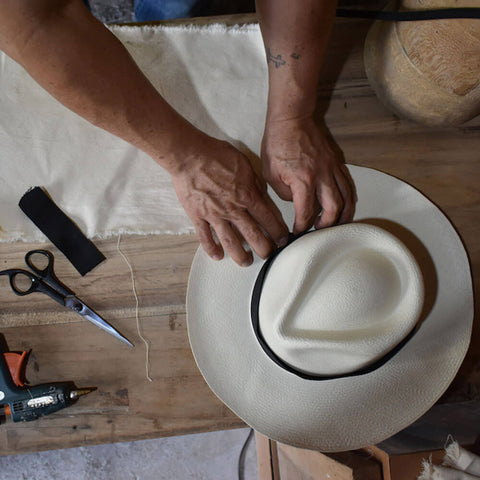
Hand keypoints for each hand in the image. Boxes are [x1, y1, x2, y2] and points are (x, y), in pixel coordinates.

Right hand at [170, 136, 288, 265]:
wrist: (189, 155)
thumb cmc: (216, 154)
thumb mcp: (244, 164)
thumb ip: (254, 183)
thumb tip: (261, 195)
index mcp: (247, 196)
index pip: (268, 219)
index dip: (278, 232)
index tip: (282, 240)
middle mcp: (233, 209)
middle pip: (253, 235)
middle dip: (264, 248)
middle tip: (268, 254)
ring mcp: (214, 215)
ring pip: (230, 242)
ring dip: (240, 255)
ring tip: (246, 262)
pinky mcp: (197, 216)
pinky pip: (205, 237)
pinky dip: (211, 249)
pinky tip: (217, 256)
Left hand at [261, 117, 356, 233]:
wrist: (292, 120)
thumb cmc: (277, 144)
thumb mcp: (270, 173)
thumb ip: (284, 193)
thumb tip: (295, 202)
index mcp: (303, 180)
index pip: (306, 211)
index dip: (302, 225)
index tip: (298, 230)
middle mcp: (321, 176)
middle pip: (333, 208)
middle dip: (327, 224)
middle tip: (318, 229)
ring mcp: (332, 169)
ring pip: (346, 197)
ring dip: (343, 214)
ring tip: (336, 223)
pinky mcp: (336, 163)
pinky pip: (348, 184)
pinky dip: (349, 198)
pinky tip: (345, 206)